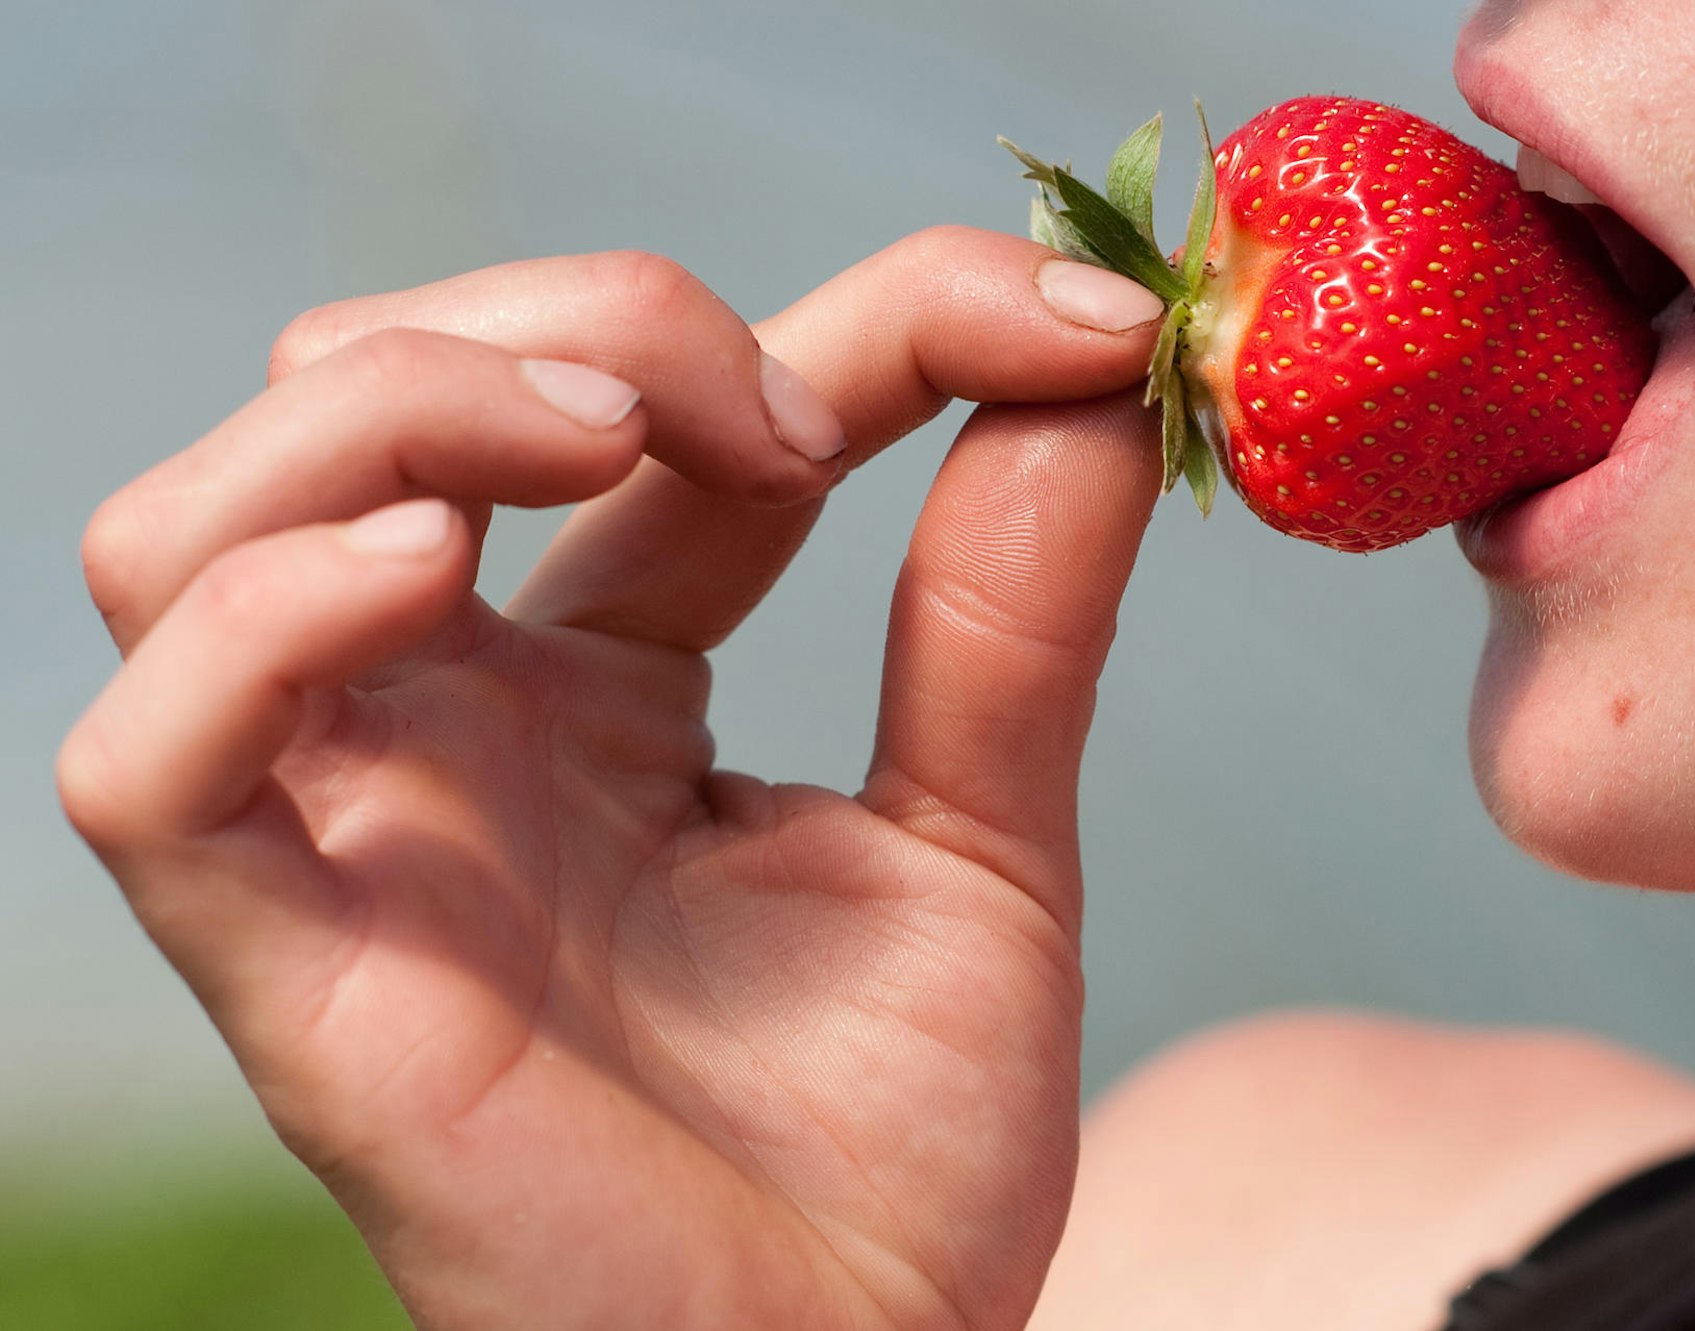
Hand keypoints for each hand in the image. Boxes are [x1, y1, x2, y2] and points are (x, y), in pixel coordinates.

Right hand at [58, 233, 1165, 1329]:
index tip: (1066, 318)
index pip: (659, 408)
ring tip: (615, 433)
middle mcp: (451, 724)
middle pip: (377, 388)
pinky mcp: (301, 964)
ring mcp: (361, 831)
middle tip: (803, 414)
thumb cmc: (890, 1150)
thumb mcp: (983, 840)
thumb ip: (1008, 615)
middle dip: (589, 318)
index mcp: (602, 681)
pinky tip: (423, 573)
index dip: (860, 314)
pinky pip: (158, 762)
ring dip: (404, 403)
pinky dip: (256, 621)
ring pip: (203, 518)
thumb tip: (1087, 382)